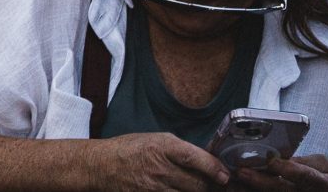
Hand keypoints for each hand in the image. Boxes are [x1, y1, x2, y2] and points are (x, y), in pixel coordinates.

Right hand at [89, 132, 232, 190]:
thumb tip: (210, 161)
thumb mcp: (155, 139)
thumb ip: (181, 149)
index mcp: (161, 147)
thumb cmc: (130, 150)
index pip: (194, 158)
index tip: (225, 175)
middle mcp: (159, 169)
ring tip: (196, 188)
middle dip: (210, 186)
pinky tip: (181, 191)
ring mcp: (154, 189)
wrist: (102, 166)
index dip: (214, 168)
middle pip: (197, 184)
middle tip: (217, 185)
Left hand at [234, 155, 327, 190]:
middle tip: (242, 171)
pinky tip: (238, 188)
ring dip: (253, 189)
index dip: (289, 170)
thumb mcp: (324, 167)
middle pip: (284, 190)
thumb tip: (272, 158)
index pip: (307, 177)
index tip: (271, 160)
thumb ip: (301, 162)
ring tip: (234, 181)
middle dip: (262, 182)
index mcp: (327, 185)